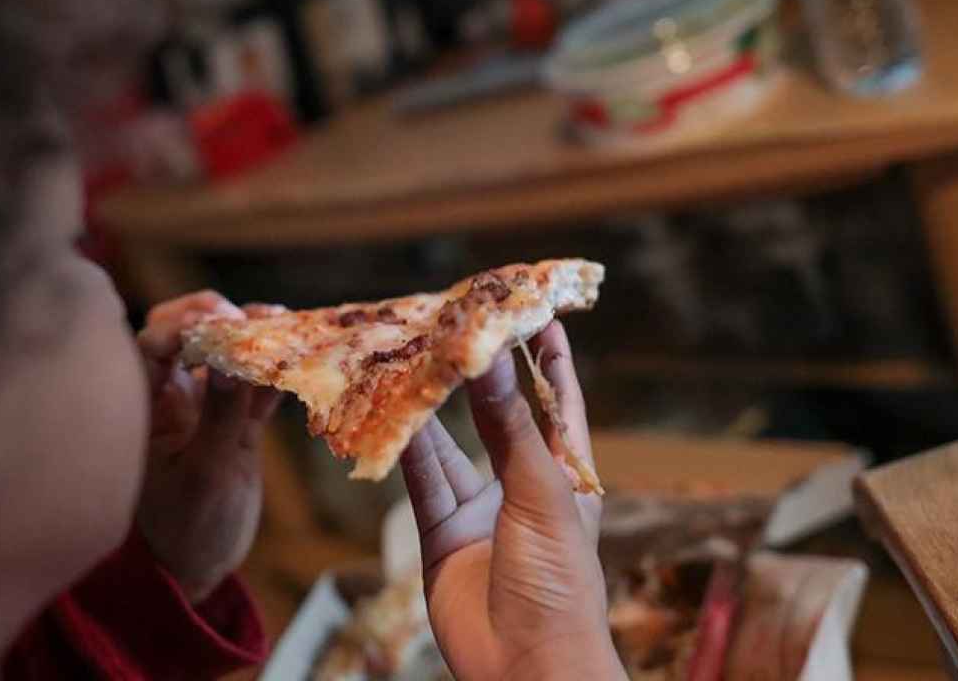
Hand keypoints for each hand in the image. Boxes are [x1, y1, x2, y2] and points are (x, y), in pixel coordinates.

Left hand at [134, 291, 281, 601]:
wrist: (199, 567)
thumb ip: (220, 417)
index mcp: (147, 406)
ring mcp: (206, 408)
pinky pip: (256, 385)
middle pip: (187, 334)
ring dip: (254, 337)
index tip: (218, 322)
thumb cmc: (186, 528)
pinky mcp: (237, 423)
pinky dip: (275, 369)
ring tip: (283, 323)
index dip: (182, 323)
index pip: (151, 344)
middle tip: (248, 317)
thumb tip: (231, 361)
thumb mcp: (205, 475)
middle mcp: (172, 397)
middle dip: (217, 316)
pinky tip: (298, 355)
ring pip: (227, 355)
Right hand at [400, 322, 624, 680]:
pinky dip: (405, 450)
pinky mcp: (441, 538)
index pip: (559, 404)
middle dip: (475, 377)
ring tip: (407, 360)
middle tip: (450, 326)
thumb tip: (492, 357)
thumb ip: (510, 427)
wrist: (528, 667)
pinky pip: (421, 483)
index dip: (550, 360)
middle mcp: (523, 489)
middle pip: (496, 420)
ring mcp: (480, 513)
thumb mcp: (541, 494)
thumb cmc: (559, 582)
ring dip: (429, 410)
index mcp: (568, 477)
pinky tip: (389, 414)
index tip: (537, 312)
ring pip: (449, 448)